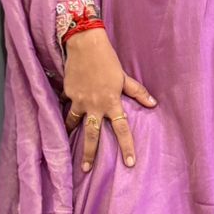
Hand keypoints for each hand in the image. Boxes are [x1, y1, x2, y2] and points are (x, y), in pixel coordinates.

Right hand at [63, 28, 156, 172]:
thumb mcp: (124, 76)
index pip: (122, 129)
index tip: (129, 163)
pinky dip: (66, 111)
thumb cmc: (108, 60)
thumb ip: (137, 92)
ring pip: (74, 123)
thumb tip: (153, 104)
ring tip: (67, 147)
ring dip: (71, 135)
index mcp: (111, 102)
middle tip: (86, 169)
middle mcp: (94, 105)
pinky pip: (67, 106)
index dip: (127, 146)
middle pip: (92, 135)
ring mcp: (79, 100)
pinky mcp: (68, 93)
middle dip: (89, 153)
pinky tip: (60, 119)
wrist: (85, 44)